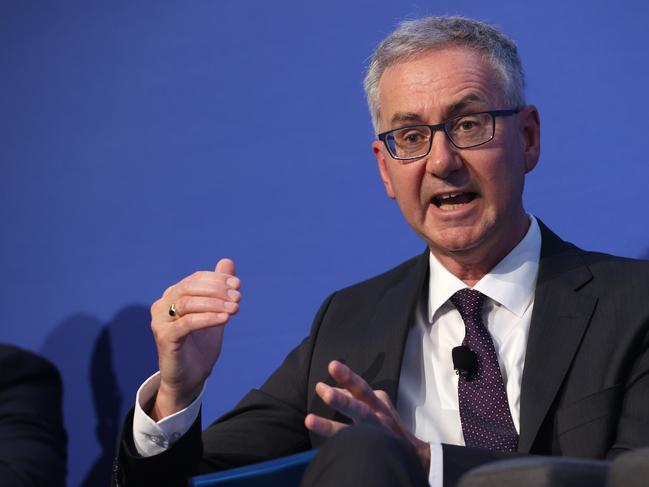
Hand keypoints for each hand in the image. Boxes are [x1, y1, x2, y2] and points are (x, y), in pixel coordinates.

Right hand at [149, 258, 240, 419]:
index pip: (195, 279)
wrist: (190, 379)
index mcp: (173, 296)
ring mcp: (160, 322)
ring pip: (188, 303)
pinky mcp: (164, 338)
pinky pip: (187, 323)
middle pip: (190, 288)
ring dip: (215, 303)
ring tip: (235, 308)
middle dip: (217, 290)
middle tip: (238, 296)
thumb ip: (219, 288)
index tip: (237, 284)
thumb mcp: (215, 313)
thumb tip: (228, 262)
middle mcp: (162, 305)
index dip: (217, 279)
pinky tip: (225, 318)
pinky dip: (208, 318)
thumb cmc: (200, 345)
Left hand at [305, 360, 430, 471]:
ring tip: (309, 420)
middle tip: (322, 390)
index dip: (348, 377)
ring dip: (329, 426)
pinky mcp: (372, 451)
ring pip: (352, 432)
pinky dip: (338, 447)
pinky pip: (353, 449)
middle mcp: (376, 418)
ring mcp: (374, 437)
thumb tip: (336, 390)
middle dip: (340, 399)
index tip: (332, 365)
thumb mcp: (378, 404)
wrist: (413, 452)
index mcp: (377, 404)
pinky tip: (323, 448)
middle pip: (358, 408)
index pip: (361, 388)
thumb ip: (356, 396)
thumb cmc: (389, 424)